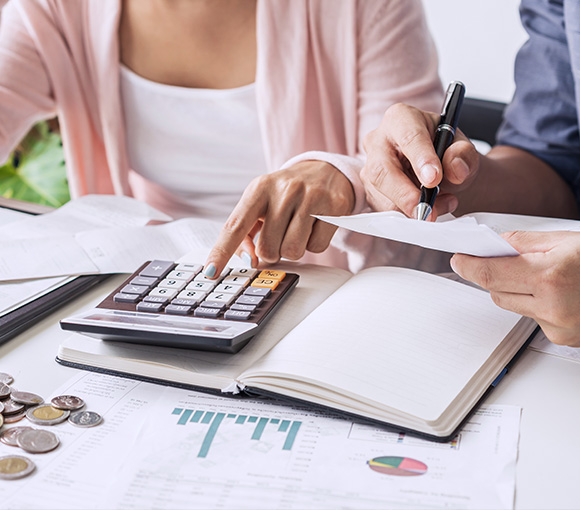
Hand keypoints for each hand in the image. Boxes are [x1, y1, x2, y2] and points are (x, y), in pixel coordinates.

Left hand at [203, 161, 354, 276]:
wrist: (325, 170)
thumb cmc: (286, 193)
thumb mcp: (261, 203)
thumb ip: (246, 232)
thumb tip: (251, 260)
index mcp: (259, 188)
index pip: (235, 225)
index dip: (221, 251)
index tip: (211, 271)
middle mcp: (284, 190)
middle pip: (267, 249)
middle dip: (272, 251)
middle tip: (279, 235)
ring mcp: (310, 197)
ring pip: (292, 252)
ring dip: (292, 250)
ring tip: (296, 230)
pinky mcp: (333, 208)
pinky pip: (317, 249)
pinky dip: (313, 244)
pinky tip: (314, 227)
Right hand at [360, 103, 480, 219]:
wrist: (439, 171)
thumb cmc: (446, 152)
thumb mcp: (462, 149)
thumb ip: (462, 155)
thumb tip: (456, 169)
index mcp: (401, 119)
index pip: (408, 137)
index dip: (421, 159)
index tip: (434, 180)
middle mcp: (378, 140)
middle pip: (382, 169)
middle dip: (405, 194)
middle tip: (427, 211)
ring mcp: (370, 166)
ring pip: (380, 193)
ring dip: (410, 208)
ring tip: (442, 205)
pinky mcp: (370, 190)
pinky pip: (382, 207)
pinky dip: (406, 214)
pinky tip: (429, 208)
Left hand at [450, 231, 579, 346]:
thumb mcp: (567, 240)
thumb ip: (524, 242)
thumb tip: (494, 243)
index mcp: (551, 277)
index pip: (490, 274)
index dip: (468, 265)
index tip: (458, 259)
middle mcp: (553, 307)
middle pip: (497, 292)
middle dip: (495, 274)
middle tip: (505, 260)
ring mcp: (558, 327)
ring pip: (512, 305)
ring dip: (516, 289)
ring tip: (545, 275)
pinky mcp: (563, 338)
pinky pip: (532, 317)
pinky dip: (536, 303)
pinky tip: (559, 293)